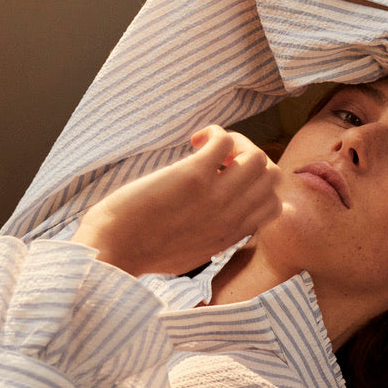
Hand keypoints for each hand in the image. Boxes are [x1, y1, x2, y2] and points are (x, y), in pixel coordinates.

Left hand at [72, 127, 281, 275]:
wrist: (112, 251)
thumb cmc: (143, 251)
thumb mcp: (194, 254)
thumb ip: (215, 237)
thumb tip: (220, 223)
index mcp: (232, 234)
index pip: (275, 205)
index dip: (257, 186)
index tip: (228, 182)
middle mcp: (231, 216)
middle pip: (272, 175)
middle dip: (249, 159)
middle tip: (218, 161)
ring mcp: (215, 196)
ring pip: (258, 156)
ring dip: (236, 143)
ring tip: (206, 150)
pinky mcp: (193, 177)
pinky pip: (225, 141)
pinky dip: (214, 133)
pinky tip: (193, 142)